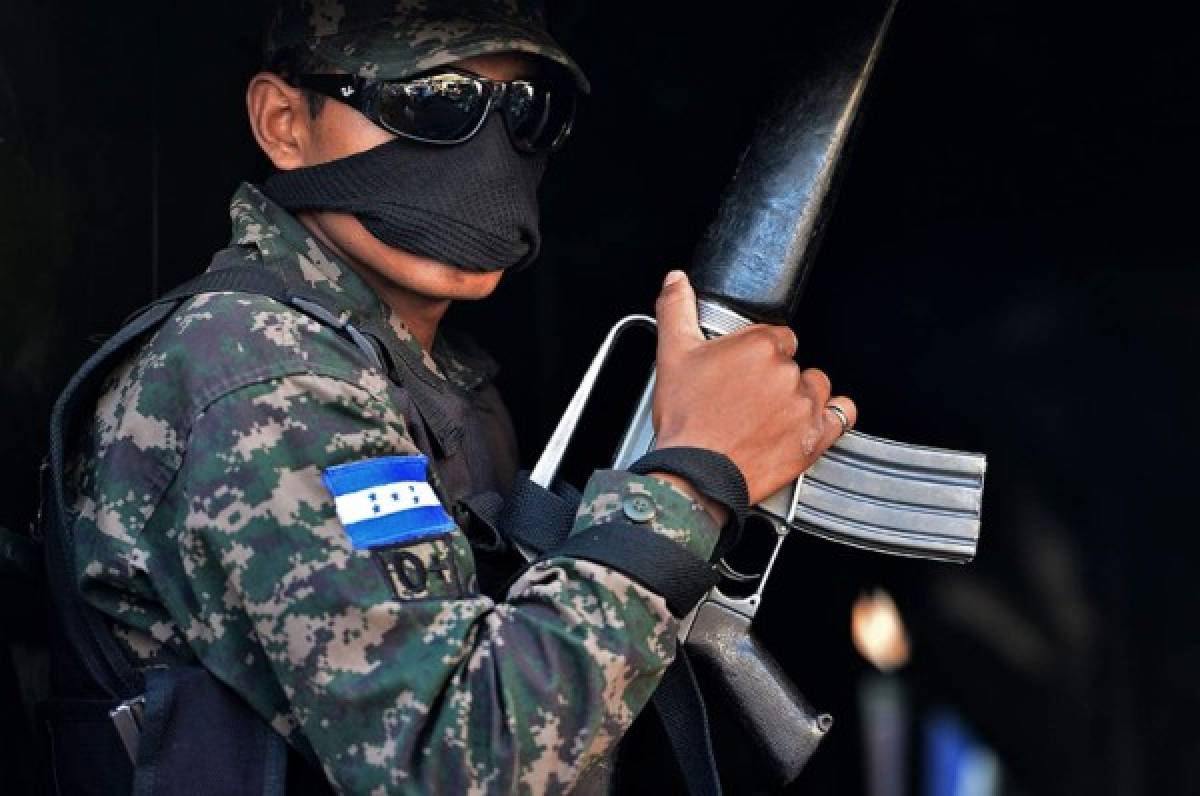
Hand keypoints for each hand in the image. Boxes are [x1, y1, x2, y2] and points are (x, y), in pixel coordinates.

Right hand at [651, 270, 856, 504]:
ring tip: (772, 414)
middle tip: (747, 399)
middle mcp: (787, 372)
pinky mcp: (815, 437)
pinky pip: (843, 415)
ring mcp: (805, 406)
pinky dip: (833, 416)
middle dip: (773, 378)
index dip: (758, 354)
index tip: (743, 372)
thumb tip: (676, 280)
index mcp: (760, 346)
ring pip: (816, 386)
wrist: (696, 475)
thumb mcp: (672, 356)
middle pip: (793, 363)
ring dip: (800, 396)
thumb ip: (676, 310)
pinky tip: (812, 420)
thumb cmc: (687, 421)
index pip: (777, 337)